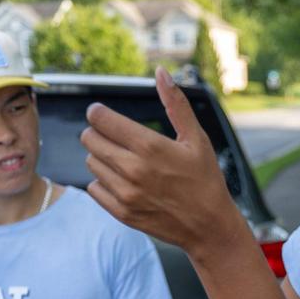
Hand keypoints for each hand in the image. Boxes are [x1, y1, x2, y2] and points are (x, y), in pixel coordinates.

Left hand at [81, 66, 246, 255]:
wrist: (209, 226)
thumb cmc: (205, 179)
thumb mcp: (196, 138)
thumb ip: (176, 104)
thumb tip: (161, 72)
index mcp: (149, 146)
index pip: (101, 120)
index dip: (98, 113)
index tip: (102, 114)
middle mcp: (132, 169)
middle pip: (90, 139)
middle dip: (97, 133)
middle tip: (113, 137)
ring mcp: (125, 193)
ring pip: (91, 163)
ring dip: (101, 158)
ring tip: (123, 160)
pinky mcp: (121, 212)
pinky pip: (94, 188)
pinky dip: (102, 182)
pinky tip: (121, 181)